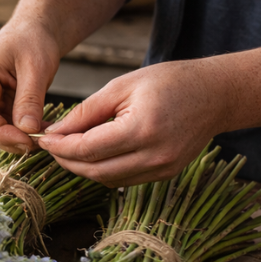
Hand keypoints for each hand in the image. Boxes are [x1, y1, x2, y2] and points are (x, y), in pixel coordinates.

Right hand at [0, 19, 60, 152]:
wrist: (38, 28)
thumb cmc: (33, 38)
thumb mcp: (35, 67)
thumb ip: (29, 99)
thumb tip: (27, 130)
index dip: (2, 134)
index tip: (27, 141)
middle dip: (11, 139)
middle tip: (39, 143)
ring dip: (19, 138)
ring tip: (44, 138)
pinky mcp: (2, 105)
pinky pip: (10, 125)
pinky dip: (26, 132)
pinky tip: (44, 131)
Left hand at [37, 60, 231, 185]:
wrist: (216, 94)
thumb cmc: (169, 82)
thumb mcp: (122, 86)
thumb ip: (86, 112)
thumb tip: (55, 131)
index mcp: (141, 130)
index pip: (88, 149)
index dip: (60, 147)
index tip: (43, 139)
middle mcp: (154, 156)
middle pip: (94, 171)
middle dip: (67, 161)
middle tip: (51, 146)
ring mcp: (162, 169)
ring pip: (107, 179)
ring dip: (83, 168)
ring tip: (68, 149)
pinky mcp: (166, 174)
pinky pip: (124, 179)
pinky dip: (103, 170)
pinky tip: (93, 154)